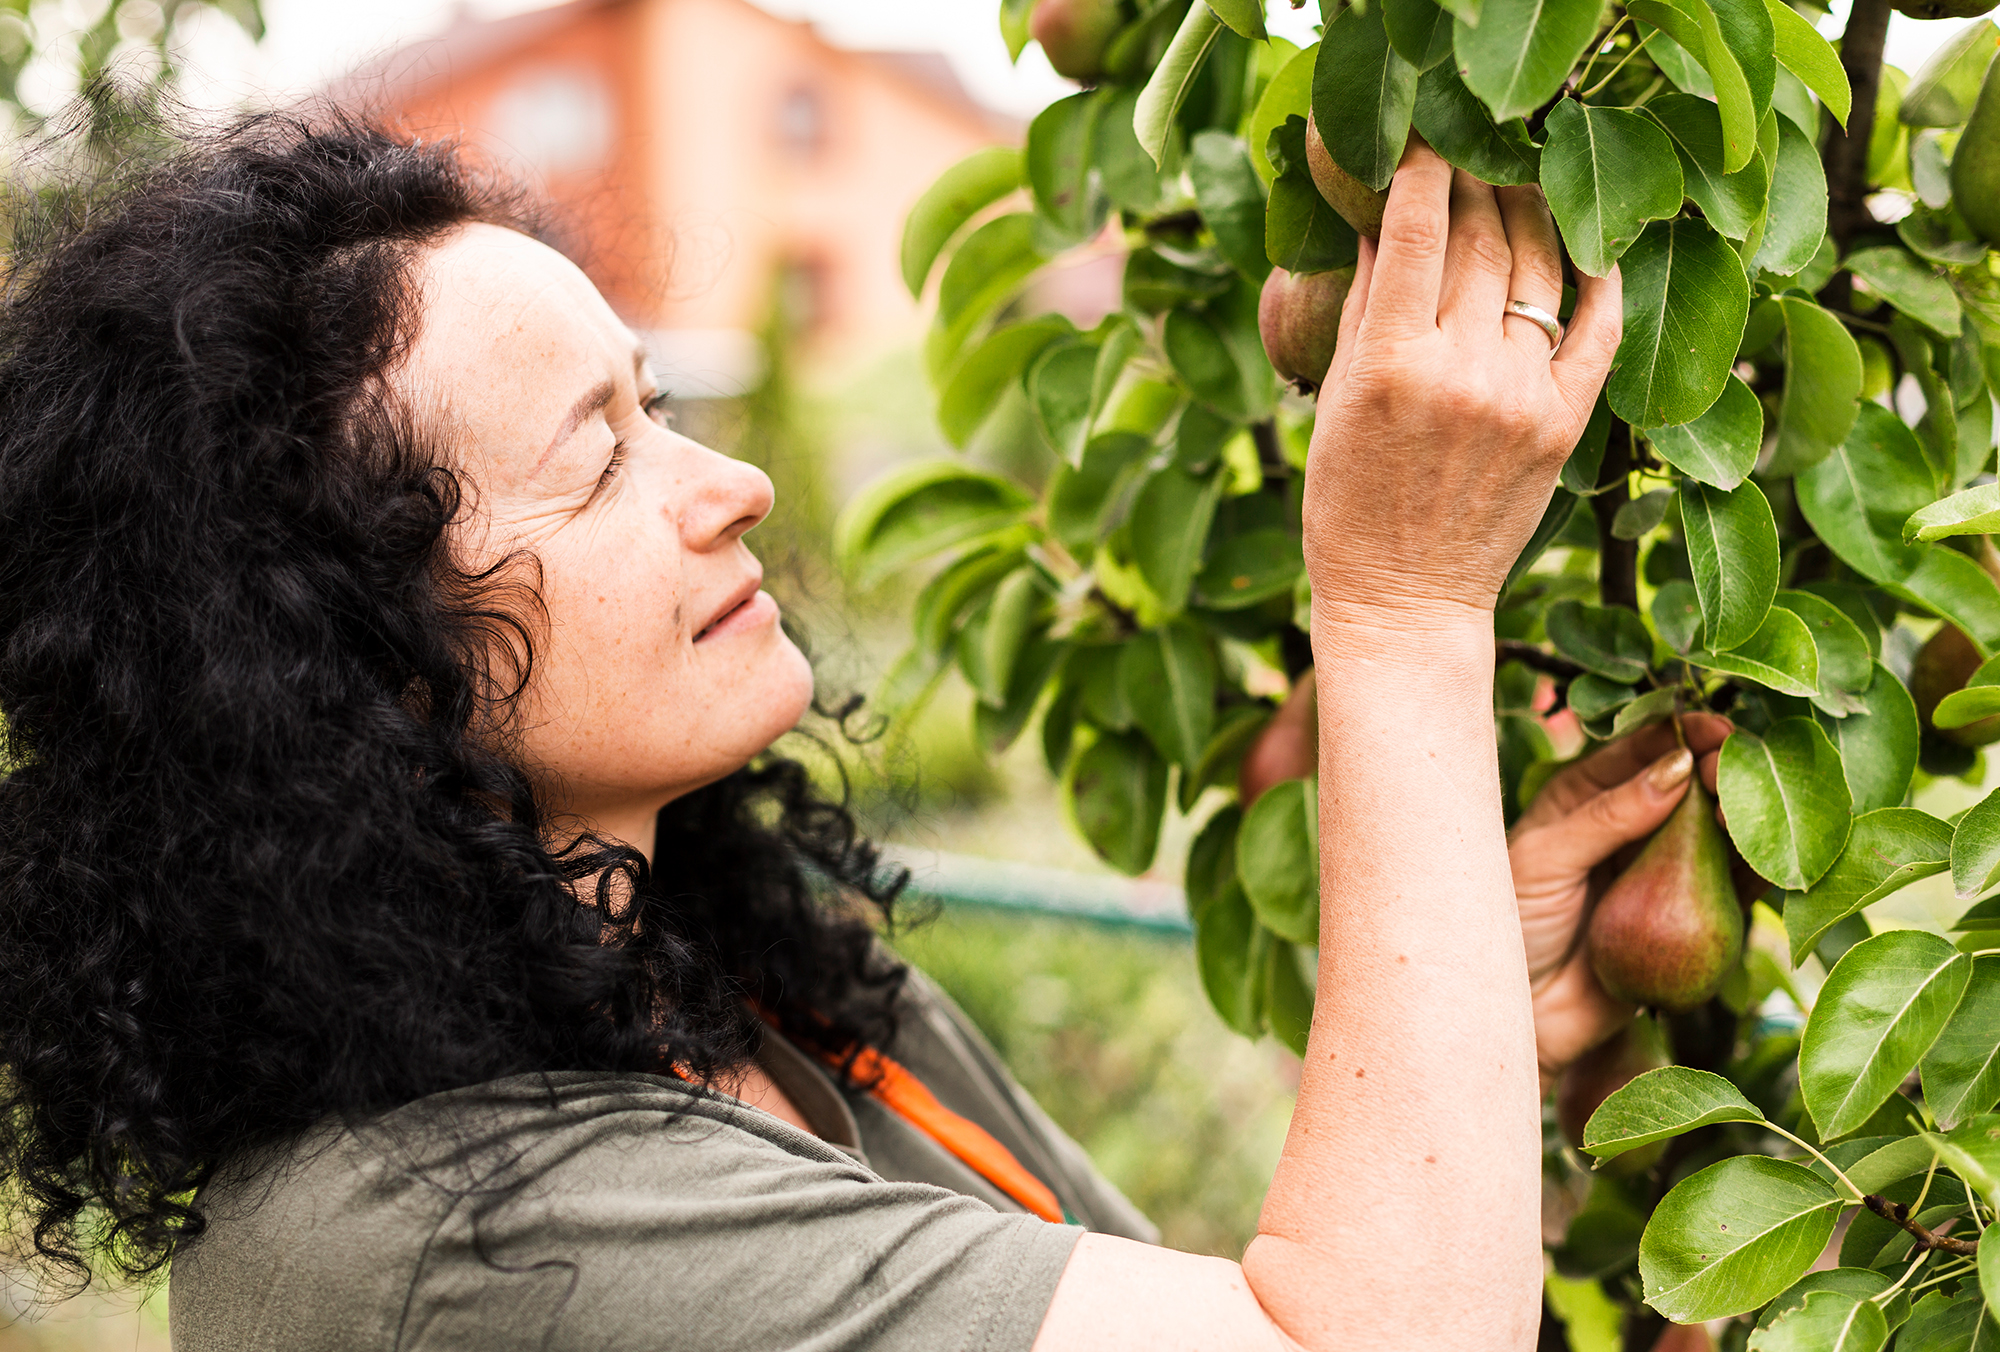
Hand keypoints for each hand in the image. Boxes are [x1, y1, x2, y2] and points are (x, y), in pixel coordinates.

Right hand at [1302, 138, 1621, 628]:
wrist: (1407, 598)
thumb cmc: (1348, 507)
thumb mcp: (1331, 404)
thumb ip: (1359, 310)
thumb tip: (1380, 227)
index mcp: (1388, 364)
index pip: (1412, 232)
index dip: (1418, 172)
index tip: (1419, 143)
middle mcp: (1460, 370)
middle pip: (1481, 239)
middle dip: (1474, 185)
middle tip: (1468, 160)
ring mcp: (1520, 395)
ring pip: (1539, 268)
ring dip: (1531, 213)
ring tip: (1518, 186)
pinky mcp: (1564, 423)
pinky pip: (1597, 327)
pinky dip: (1599, 275)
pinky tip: (1590, 242)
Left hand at [1509, 714, 1750, 1091]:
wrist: (1518, 1013)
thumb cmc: (1508, 927)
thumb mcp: (1544, 861)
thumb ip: (1607, 816)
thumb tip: (1675, 768)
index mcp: (1583, 794)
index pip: (1640, 747)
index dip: (1681, 733)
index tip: (1719, 729)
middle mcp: (1626, 824)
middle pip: (1686, 784)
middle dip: (1718, 770)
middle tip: (1739, 771)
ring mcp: (1658, 869)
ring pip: (1713, 829)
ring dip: (1740, 816)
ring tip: (1751, 811)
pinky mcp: (1685, 915)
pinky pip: (1729, 885)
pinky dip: (1753, 869)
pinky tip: (1768, 857)